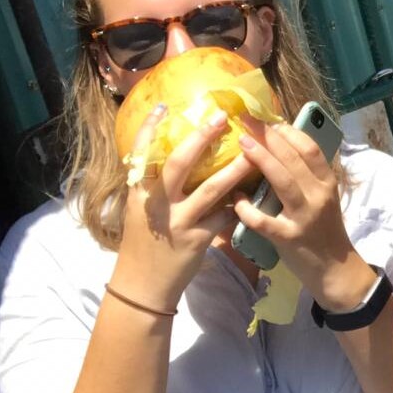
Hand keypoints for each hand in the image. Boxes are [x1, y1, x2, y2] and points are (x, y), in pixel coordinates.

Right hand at [113, 106, 252, 310]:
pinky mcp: (197, 240)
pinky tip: (254, 193)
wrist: (143, 285)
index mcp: (138, 194)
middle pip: (178, 165)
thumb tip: (181, 156)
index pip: (140, 155)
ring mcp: (177, 222)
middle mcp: (156, 205)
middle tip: (221, 118)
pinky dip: (240, 203)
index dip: (149, 129)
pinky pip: (225, 216)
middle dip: (200, 139)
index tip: (165, 107)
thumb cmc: (144, 243)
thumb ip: (156, 188)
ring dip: (234, 170)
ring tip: (253, 153)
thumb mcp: (141, 212)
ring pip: (210, 190)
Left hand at [233, 123, 373, 309]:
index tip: (268, 119)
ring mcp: (304, 217)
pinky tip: (235, 198)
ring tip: (243, 142)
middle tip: (247, 120)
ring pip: (283, 182)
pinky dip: (247, 208)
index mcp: (327, 183)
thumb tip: (280, 147)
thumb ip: (307, 176)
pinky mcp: (289, 239)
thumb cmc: (324, 230)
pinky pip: (264, 220)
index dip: (289, 131)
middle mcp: (318, 196)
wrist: (335, 269)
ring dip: (262, 159)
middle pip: (294, 159)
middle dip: (269, 136)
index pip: (311, 148)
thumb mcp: (324, 198)